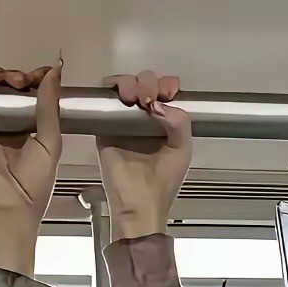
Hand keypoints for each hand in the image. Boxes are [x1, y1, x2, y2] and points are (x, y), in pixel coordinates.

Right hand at [0, 62, 62, 276]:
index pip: (22, 94)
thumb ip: (50, 108)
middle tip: (20, 80)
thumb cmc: (32, 185)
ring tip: (0, 79)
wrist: (8, 206)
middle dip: (11, 76)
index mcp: (21, 129)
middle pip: (1, 88)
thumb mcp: (51, 143)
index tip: (38, 75)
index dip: (30, 80)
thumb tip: (53, 74)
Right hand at [96, 71, 192, 239]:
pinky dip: (112, 89)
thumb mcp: (182, 149)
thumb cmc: (162, 183)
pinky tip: (123, 99)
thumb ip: (180, 121)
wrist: (139, 203)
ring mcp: (123, 121)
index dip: (167, 85)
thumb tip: (159, 103)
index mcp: (165, 122)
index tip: (168, 95)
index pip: (166, 90)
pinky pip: (106, 99)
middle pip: (146, 82)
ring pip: (125, 85)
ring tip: (135, 99)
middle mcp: (144, 118)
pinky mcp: (105, 127)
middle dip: (149, 83)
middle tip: (149, 100)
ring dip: (131, 84)